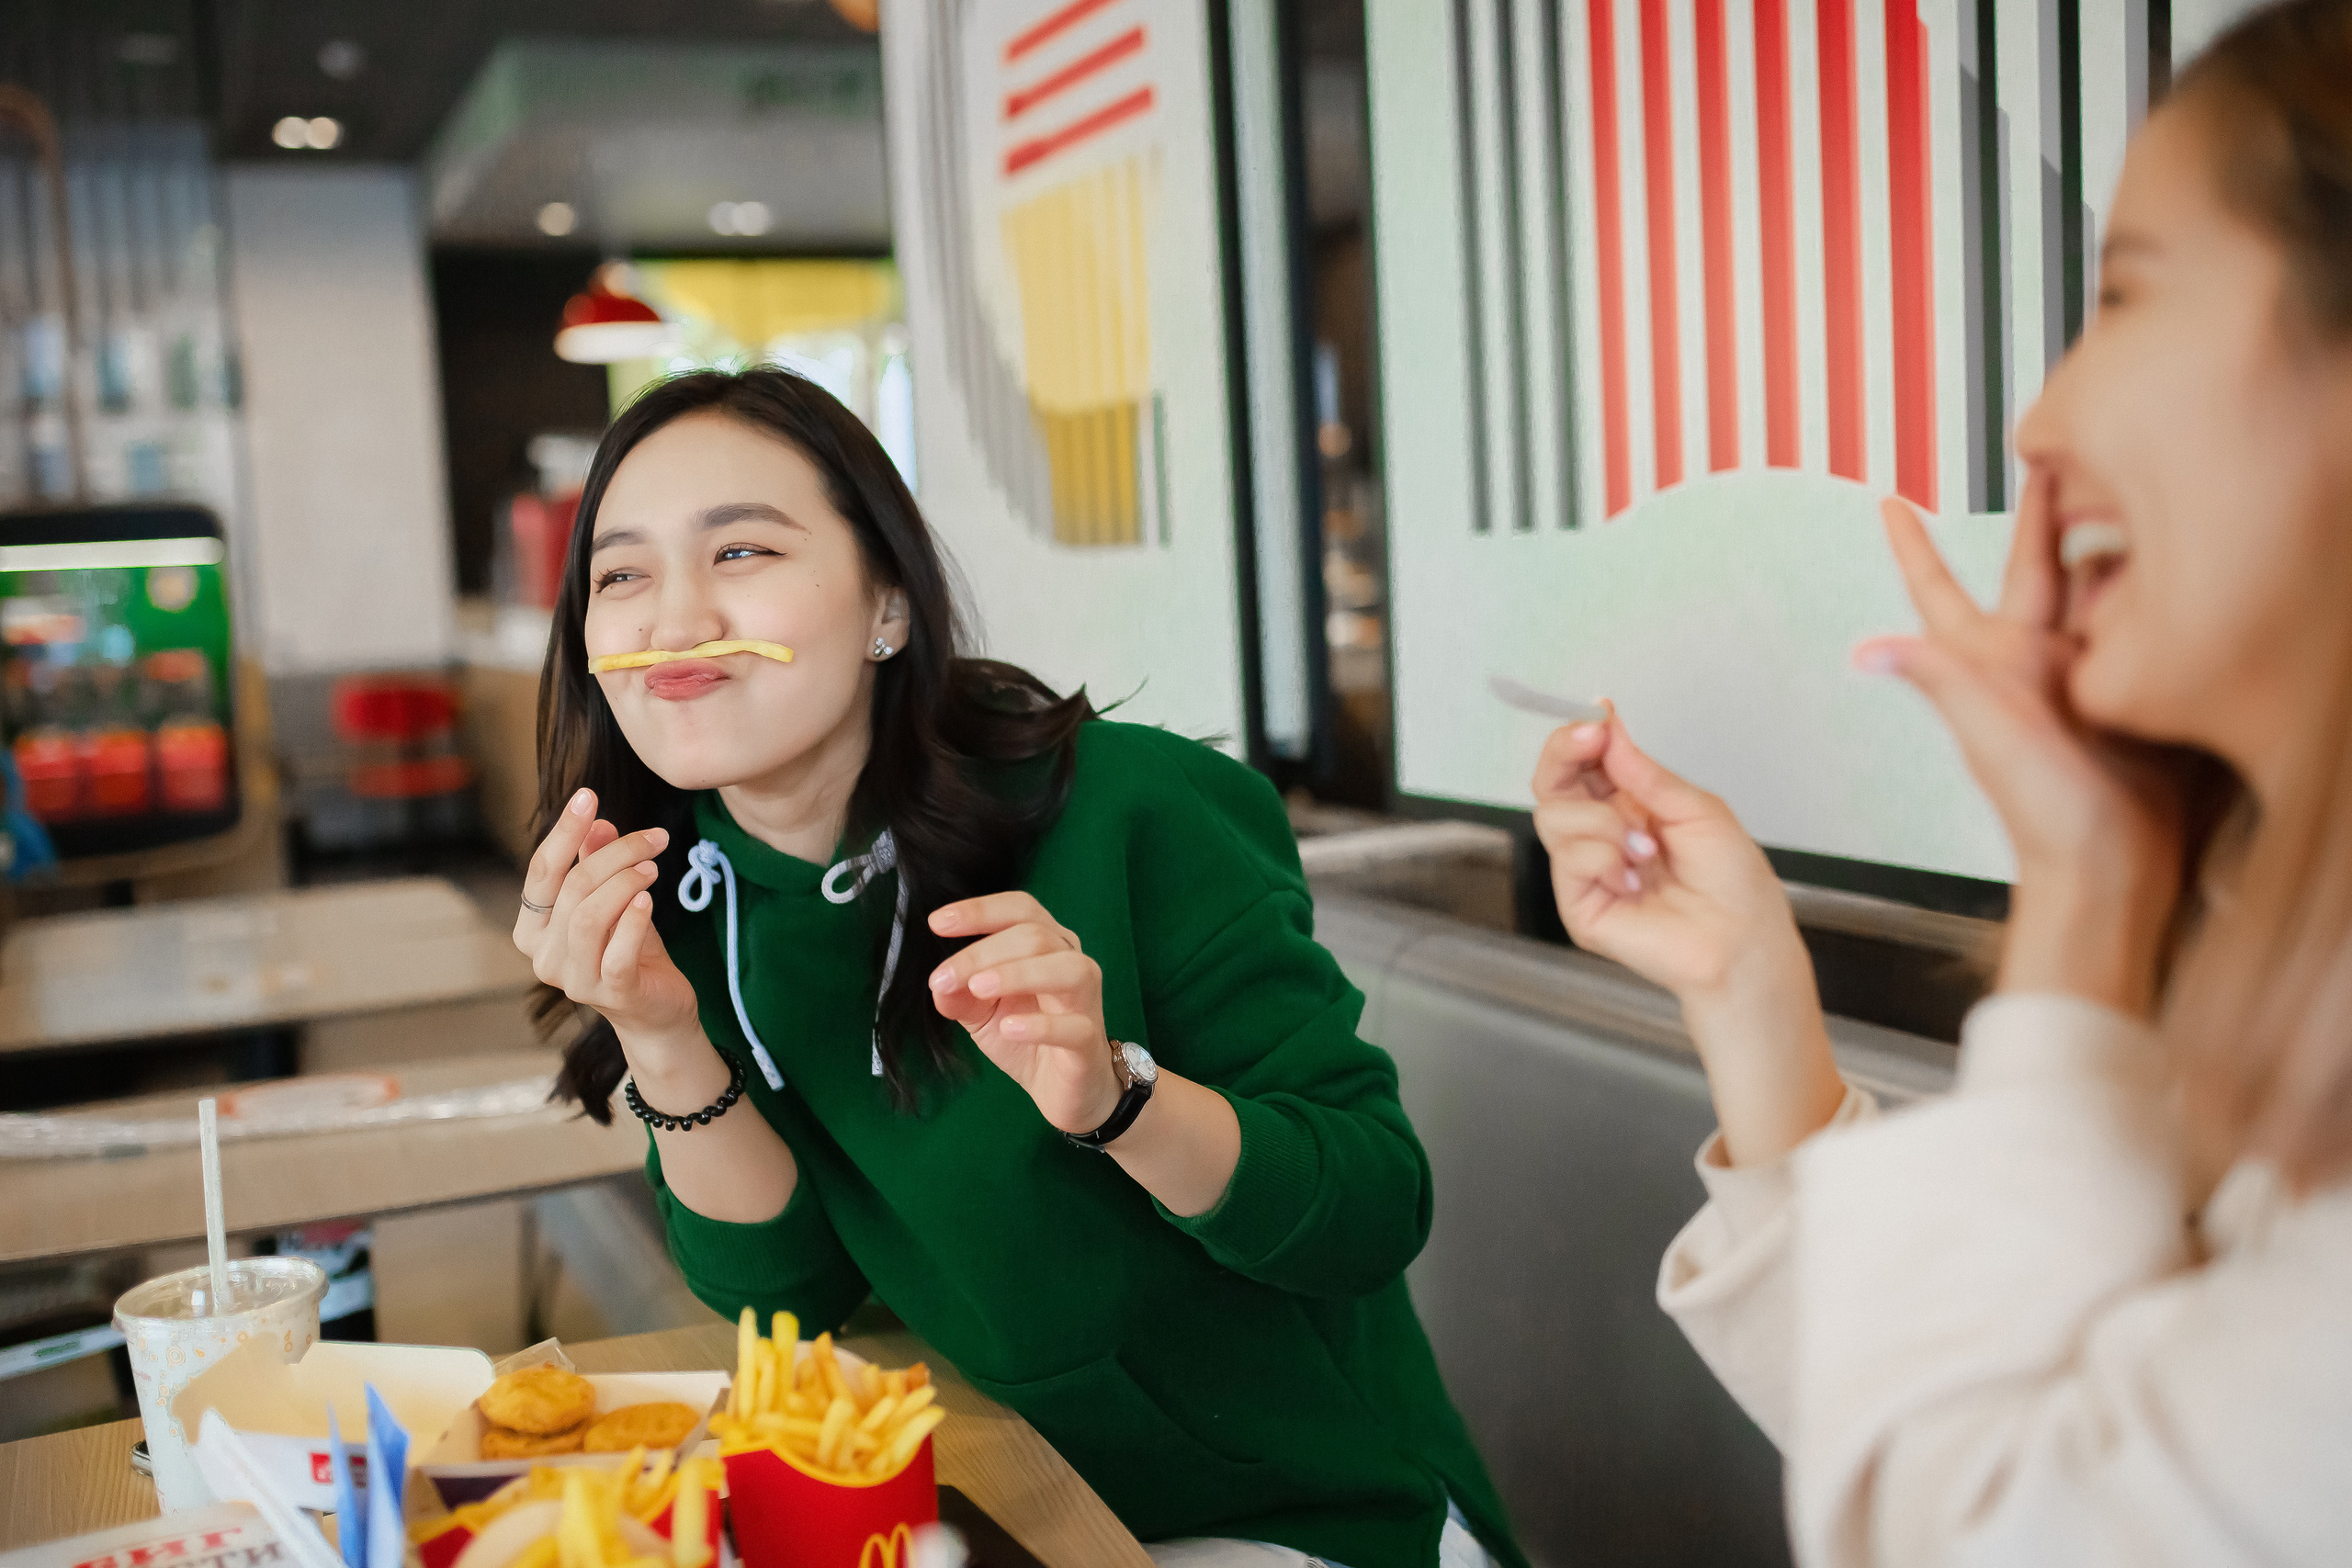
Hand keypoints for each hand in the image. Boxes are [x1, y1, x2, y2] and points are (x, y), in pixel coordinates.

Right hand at [515, 787, 702, 1062]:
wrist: (656, 1011)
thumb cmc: (629, 950)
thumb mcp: (614, 900)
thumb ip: (598, 865)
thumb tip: (596, 822)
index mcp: (532, 929)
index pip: (541, 871)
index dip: (564, 831)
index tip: (588, 796)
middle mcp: (542, 956)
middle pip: (572, 888)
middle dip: (616, 854)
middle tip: (654, 838)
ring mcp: (574, 980)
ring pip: (589, 915)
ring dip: (625, 881)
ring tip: (654, 867)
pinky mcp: (611, 994)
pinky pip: (617, 952)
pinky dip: (634, 920)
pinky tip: (649, 899)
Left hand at [927, 892, 1118, 1135]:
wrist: (1062, 1088)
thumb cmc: (1026, 1037)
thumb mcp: (981, 1012)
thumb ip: (959, 994)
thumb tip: (939, 982)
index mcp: (1047, 945)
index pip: (1019, 909)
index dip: (980, 911)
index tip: (937, 923)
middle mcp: (1071, 961)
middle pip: (1035, 936)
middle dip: (983, 952)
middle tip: (944, 977)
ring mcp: (1085, 1000)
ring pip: (1066, 969)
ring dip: (1017, 974)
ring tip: (978, 988)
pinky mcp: (1088, 1040)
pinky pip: (1073, 1026)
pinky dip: (1040, 1024)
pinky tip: (1011, 1028)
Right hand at [1532, 713, 1843, 1164]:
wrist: (1743, 943)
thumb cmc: (1734, 884)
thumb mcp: (1696, 809)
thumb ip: (1644, 772)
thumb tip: (1607, 728)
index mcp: (1628, 807)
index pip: (1582, 764)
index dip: (1579, 737)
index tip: (1596, 719)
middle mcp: (1601, 835)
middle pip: (1550, 784)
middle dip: (1565, 755)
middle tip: (1591, 742)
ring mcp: (1586, 871)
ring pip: (1553, 817)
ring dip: (1602, 822)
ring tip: (1647, 848)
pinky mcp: (1580, 906)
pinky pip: (1570, 861)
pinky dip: (1605, 860)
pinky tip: (1636, 879)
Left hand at [1859, 481, 2191, 1013]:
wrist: (2111, 859)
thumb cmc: (2042, 806)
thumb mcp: (1985, 730)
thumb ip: (1938, 676)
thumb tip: (1864, 649)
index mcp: (1985, 659)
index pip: (1939, 588)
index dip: (1913, 546)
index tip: (1887, 502)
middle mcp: (2030, 656)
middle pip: (2034, 567)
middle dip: (2046, 513)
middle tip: (2058, 456)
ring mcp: (2082, 669)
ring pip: (2095, 583)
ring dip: (2109, 545)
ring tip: (2124, 502)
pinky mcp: (2131, 687)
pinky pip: (2141, 621)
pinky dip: (2152, 592)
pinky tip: (2169, 568)